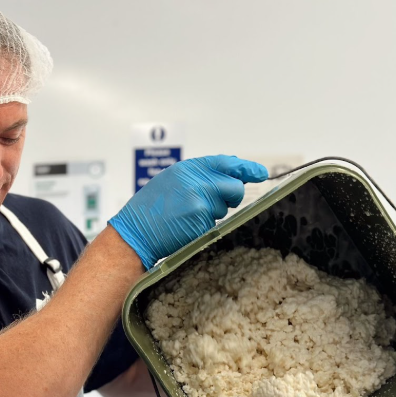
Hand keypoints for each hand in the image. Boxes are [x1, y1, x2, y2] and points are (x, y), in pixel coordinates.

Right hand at [109, 155, 267, 268]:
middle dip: (231, 198)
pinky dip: (205, 227)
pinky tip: (186, 227)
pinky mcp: (201, 219)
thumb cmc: (149, 211)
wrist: (134, 233)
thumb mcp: (170, 182)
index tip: (261, 173)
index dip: (246, 168)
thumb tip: (229, 176)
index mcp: (187, 169)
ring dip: (213, 214)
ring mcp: (200, 200)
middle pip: (234, 187)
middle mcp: (196, 180)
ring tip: (187, 216)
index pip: (226, 163)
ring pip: (225, 208)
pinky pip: (215, 223)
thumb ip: (197, 177)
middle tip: (212, 205)